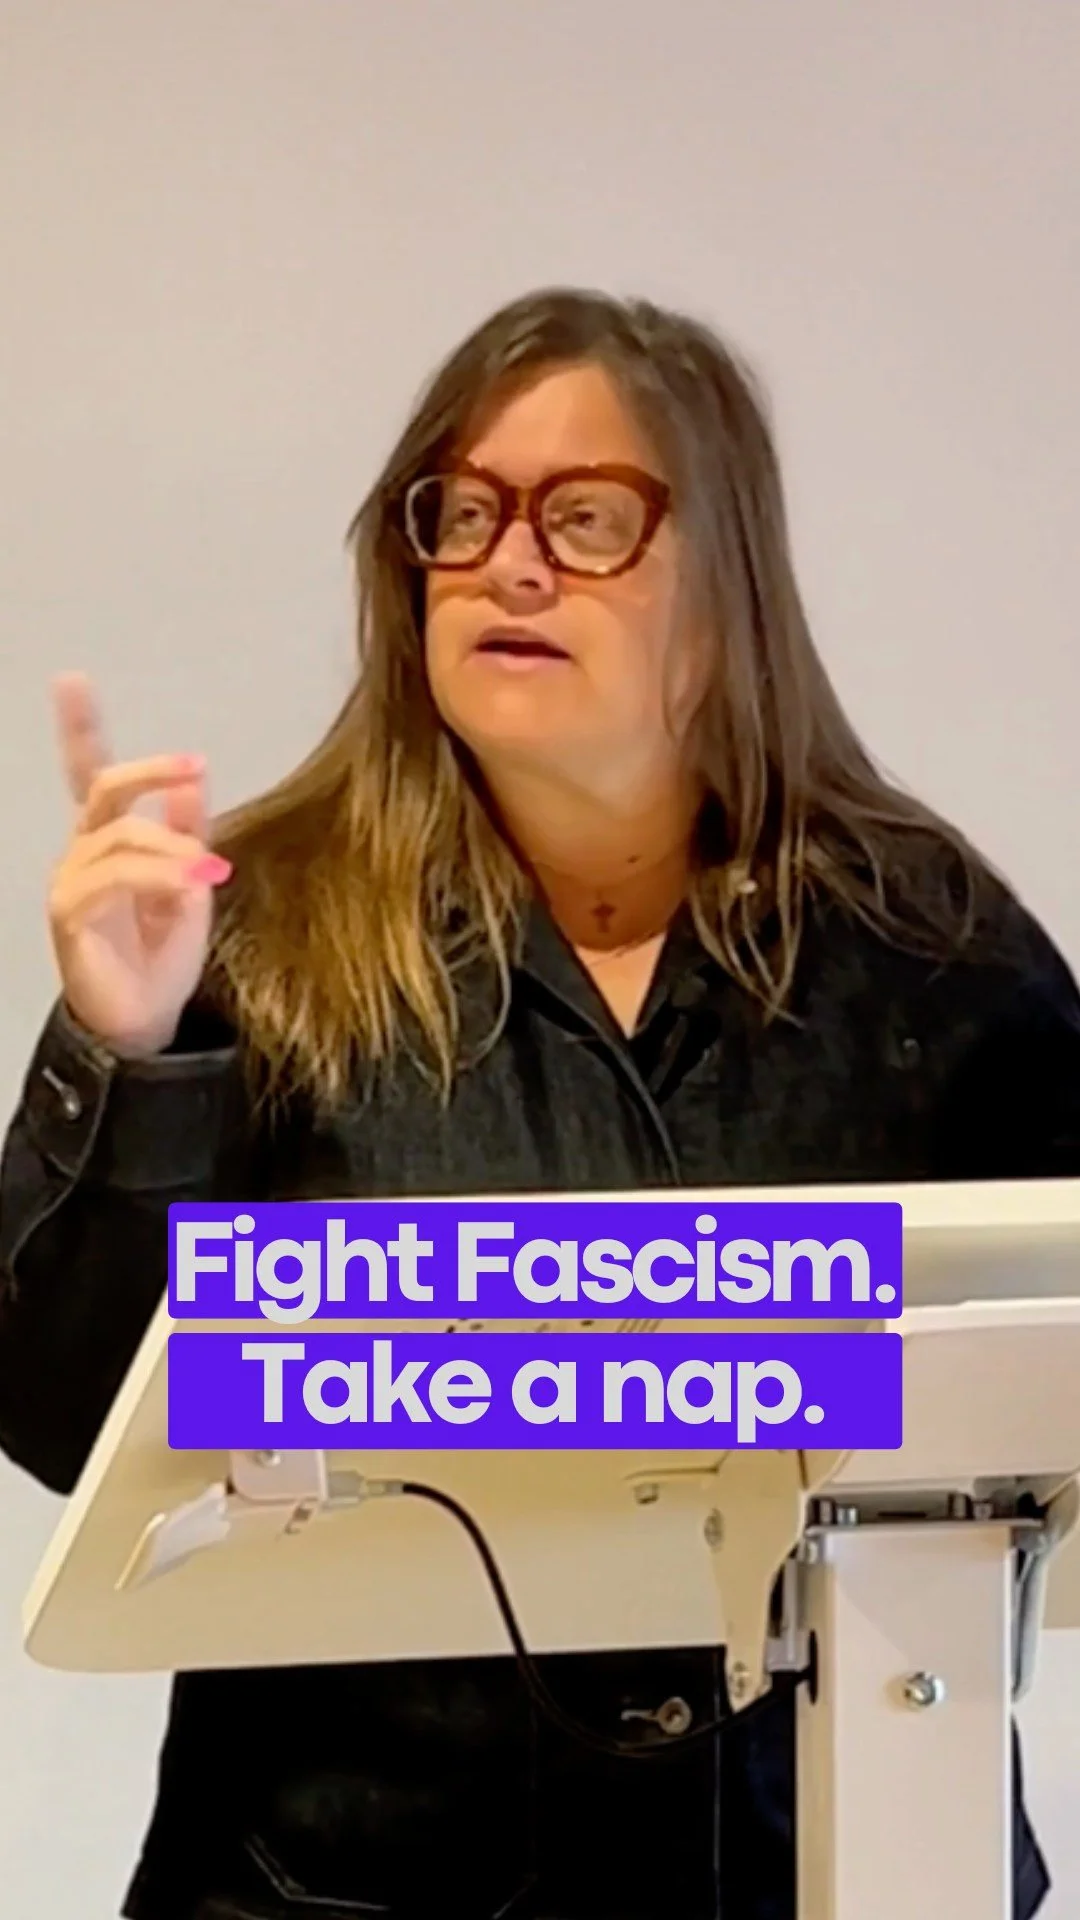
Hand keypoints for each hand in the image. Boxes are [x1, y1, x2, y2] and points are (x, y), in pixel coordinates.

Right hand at [46, 674, 231, 1055]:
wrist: (146, 1021)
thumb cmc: (161, 957)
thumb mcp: (189, 885)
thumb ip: (189, 834)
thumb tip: (196, 777)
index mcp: (109, 841)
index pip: (89, 775)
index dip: (80, 728)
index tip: (72, 681)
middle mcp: (82, 853)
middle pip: (103, 788)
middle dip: (148, 771)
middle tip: (191, 765)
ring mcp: (71, 882)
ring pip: (120, 835)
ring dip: (171, 847)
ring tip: (206, 873)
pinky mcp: (69, 915)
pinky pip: (111, 878)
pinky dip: (154, 876)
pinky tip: (187, 887)